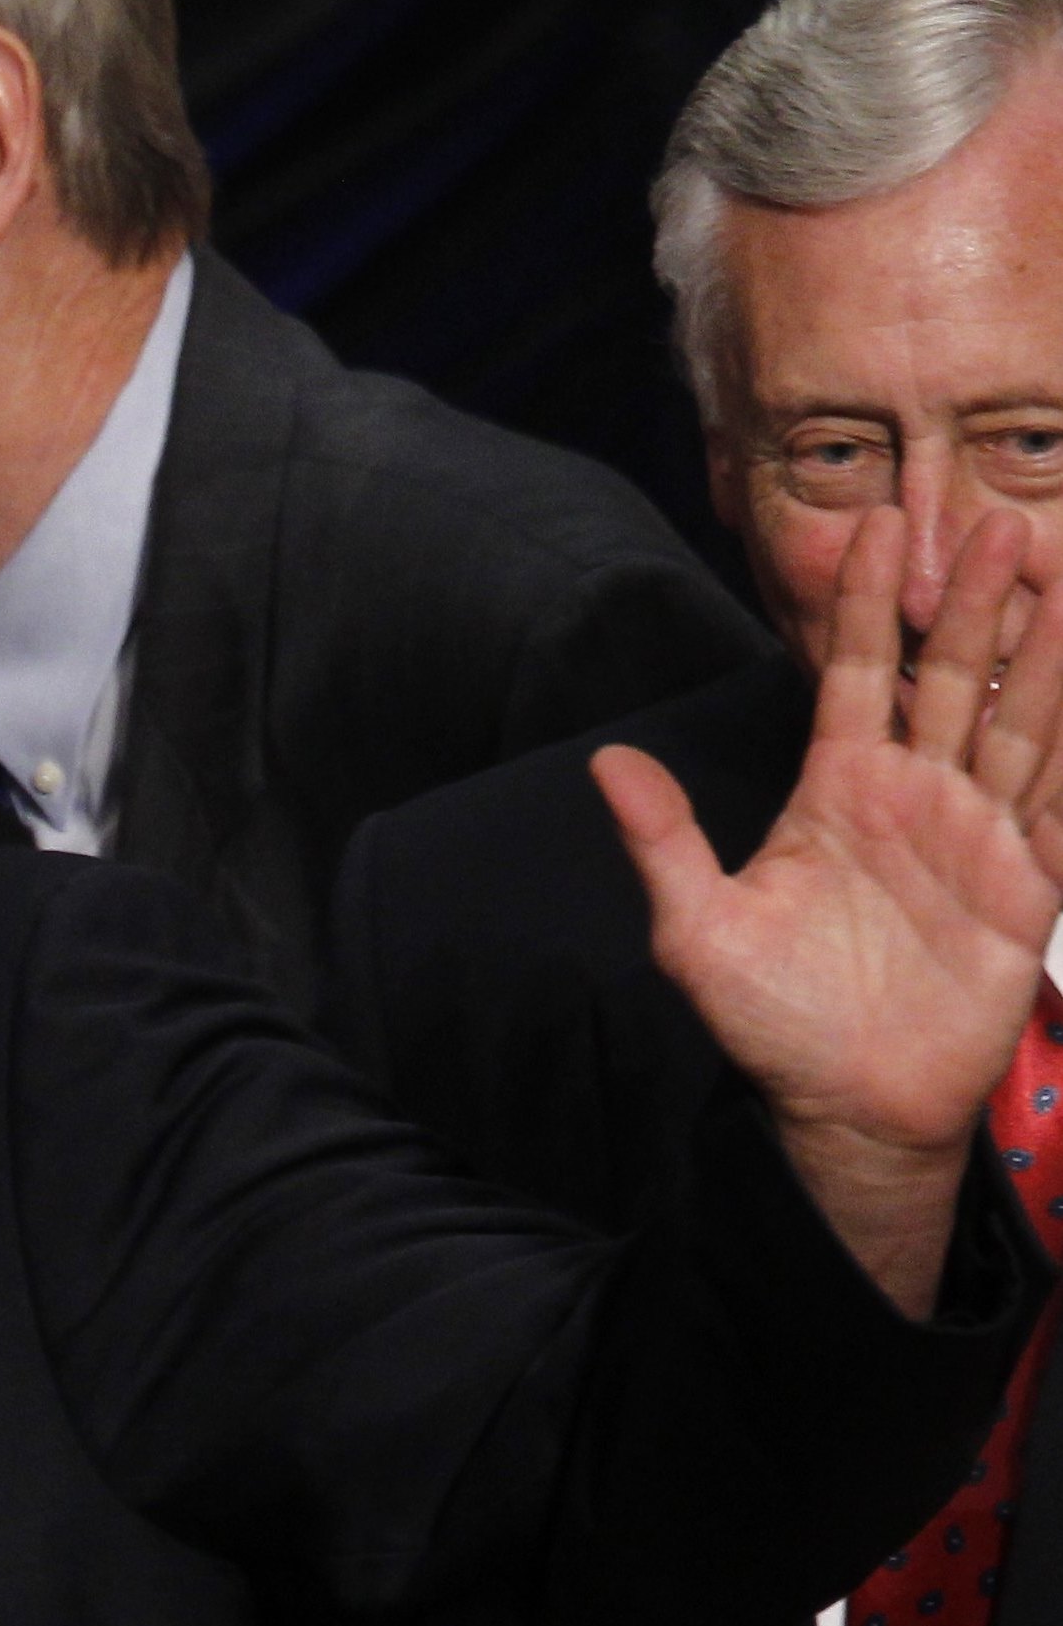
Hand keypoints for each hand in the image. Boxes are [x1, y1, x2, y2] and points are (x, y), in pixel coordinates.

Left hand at [603, 507, 1062, 1315]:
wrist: (847, 1104)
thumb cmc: (770, 1022)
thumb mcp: (697, 932)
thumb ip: (665, 843)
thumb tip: (608, 765)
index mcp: (835, 793)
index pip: (855, 677)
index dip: (865, 607)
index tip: (875, 529)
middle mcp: (911, 797)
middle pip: (946, 677)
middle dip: (968, 602)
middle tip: (991, 520)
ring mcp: (974, 833)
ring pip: (1012, 719)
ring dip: (1037, 650)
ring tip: (1055, 570)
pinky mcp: (1026, 881)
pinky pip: (1057, 795)